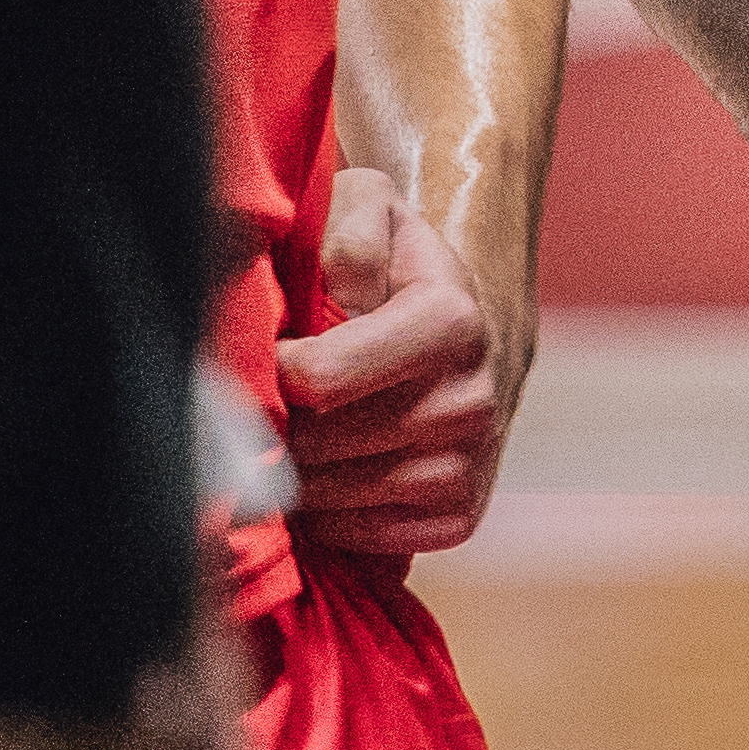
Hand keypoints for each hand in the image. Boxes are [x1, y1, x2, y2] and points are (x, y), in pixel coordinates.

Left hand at [276, 168, 519, 556]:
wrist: (475, 334)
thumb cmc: (401, 272)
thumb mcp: (377, 213)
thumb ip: (351, 224)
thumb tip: (338, 281)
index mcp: (452, 322)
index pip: (318, 377)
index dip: (273, 368)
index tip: (275, 351)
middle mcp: (470, 400)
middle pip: (313, 445)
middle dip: (278, 425)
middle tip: (281, 399)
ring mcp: (467, 464)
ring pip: (326, 497)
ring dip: (299, 471)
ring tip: (310, 430)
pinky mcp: (457, 516)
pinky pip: (356, 536)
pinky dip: (331, 512)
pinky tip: (341, 468)